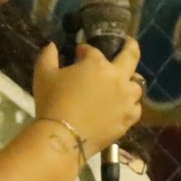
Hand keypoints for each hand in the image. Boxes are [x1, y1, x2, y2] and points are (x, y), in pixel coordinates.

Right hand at [31, 36, 143, 156]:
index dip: (84, 50)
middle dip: (130, 46)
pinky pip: (135, 109)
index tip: (78, 53)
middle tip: (129, 43)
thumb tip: (51, 46)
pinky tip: (123, 106)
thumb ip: (48, 56)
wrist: (63, 138)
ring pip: (136, 86)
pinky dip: (130, 105)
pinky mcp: (127, 120)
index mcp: (97, 64)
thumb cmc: (52, 103)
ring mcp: (125, 100)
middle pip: (131, 57)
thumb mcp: (43, 75)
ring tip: (123, 83)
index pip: (92, 51)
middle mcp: (117, 78)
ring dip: (130, 81)